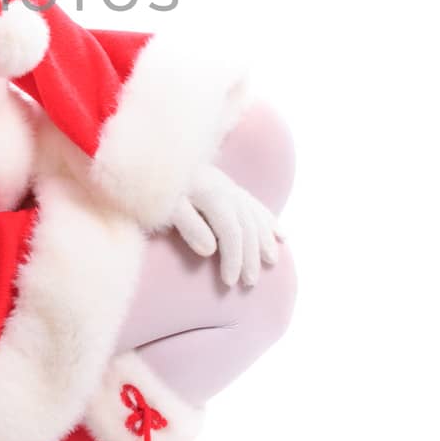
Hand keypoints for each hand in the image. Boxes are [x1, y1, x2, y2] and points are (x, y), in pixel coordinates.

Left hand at [169, 165, 279, 287]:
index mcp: (213, 195)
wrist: (158, 157)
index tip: (228, 282)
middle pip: (247, 228)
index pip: (231, 233)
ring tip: (271, 262)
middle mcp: (227, 190)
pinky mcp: (229, 187)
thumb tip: (210, 251)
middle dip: (251, 257)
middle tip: (249, 283)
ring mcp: (230, 188)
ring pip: (256, 217)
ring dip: (265, 241)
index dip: (233, 258)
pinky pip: (256, 206)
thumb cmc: (159, 186)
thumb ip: (188, 226)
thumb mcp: (167, 206)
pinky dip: (269, 221)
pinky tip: (281, 236)